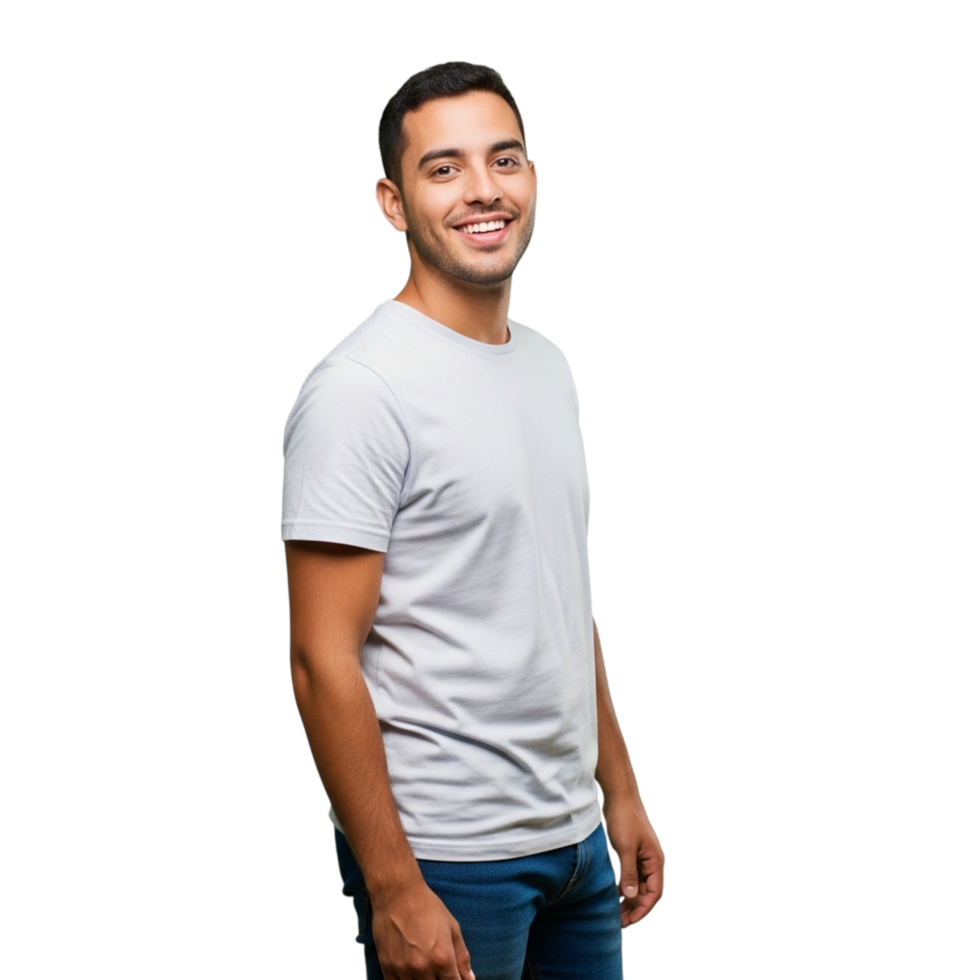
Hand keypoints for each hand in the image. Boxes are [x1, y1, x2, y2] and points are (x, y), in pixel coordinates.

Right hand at [370, 879, 475, 979]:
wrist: (397, 894)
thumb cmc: (427, 907)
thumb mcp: (452, 927)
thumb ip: (462, 957)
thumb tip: (470, 979)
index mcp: (442, 958)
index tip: (454, 977)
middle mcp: (423, 968)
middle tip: (440, 971)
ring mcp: (403, 970)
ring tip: (426, 969)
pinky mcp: (387, 968)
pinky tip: (411, 973)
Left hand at [603, 798, 666, 927]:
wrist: (619, 793)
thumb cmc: (624, 817)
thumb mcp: (625, 847)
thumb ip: (629, 873)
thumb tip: (630, 897)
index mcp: (657, 860)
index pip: (655, 893)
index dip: (643, 909)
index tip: (629, 921)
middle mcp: (653, 859)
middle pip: (648, 890)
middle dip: (635, 907)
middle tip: (620, 920)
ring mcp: (643, 854)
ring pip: (639, 883)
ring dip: (630, 897)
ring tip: (616, 910)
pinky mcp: (633, 850)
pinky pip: (632, 873)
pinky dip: (625, 883)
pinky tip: (614, 891)